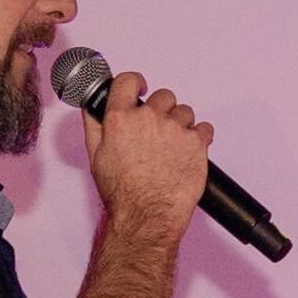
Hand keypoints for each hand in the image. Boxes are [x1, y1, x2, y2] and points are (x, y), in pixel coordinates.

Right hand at [74, 69, 212, 221]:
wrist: (146, 216)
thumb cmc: (122, 193)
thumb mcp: (96, 156)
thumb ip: (94, 124)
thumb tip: (92, 105)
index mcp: (121, 119)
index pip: (129, 81)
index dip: (136, 83)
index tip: (140, 89)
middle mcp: (149, 119)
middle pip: (163, 96)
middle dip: (161, 111)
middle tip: (157, 132)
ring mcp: (175, 129)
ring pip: (184, 112)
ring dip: (180, 125)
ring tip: (172, 148)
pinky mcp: (197, 143)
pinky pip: (204, 129)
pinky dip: (199, 138)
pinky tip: (187, 152)